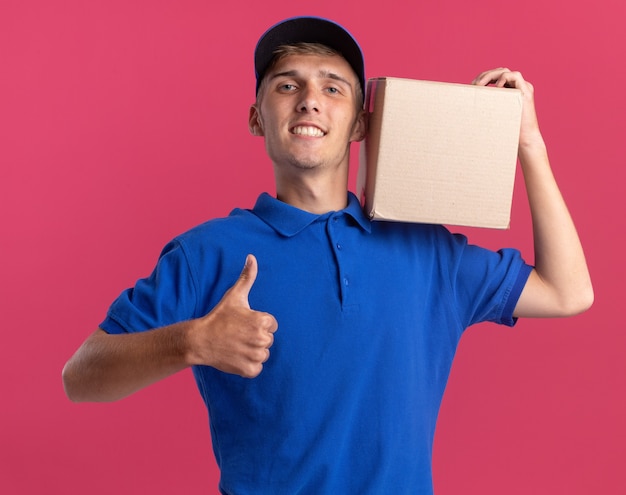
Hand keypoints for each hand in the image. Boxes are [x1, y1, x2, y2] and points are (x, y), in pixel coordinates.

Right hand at [187, 254, 277, 377]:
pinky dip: (248, 365)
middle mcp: (262, 339)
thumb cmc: (219, 317)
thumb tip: (252, 257)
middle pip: (268, 339)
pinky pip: (257, 368)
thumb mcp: (234, 295)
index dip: (258, 323)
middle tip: (238, 334)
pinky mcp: (249, 370)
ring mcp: (256, 355)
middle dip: (255, 337)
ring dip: (253, 351)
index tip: (244, 323)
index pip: (271, 324)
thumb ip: (247, 277)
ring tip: (237, 345)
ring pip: (263, 354)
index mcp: (263, 321)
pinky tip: (236, 356)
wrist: (200, 340)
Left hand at [472, 68, 542, 149]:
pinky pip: (515, 76)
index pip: (495, 76)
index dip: (483, 78)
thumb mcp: (493, 115)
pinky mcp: (527, 92)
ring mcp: (523, 87)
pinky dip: (503, 79)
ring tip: (480, 85)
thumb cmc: (507, 131)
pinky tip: (496, 88)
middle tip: (473, 85)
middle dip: (484, 76)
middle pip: (499, 71)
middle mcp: (517, 86)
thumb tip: (468, 106)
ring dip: (490, 76)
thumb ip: (487, 107)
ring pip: (505, 71)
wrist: (524, 140)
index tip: (471, 86)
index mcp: (510, 90)